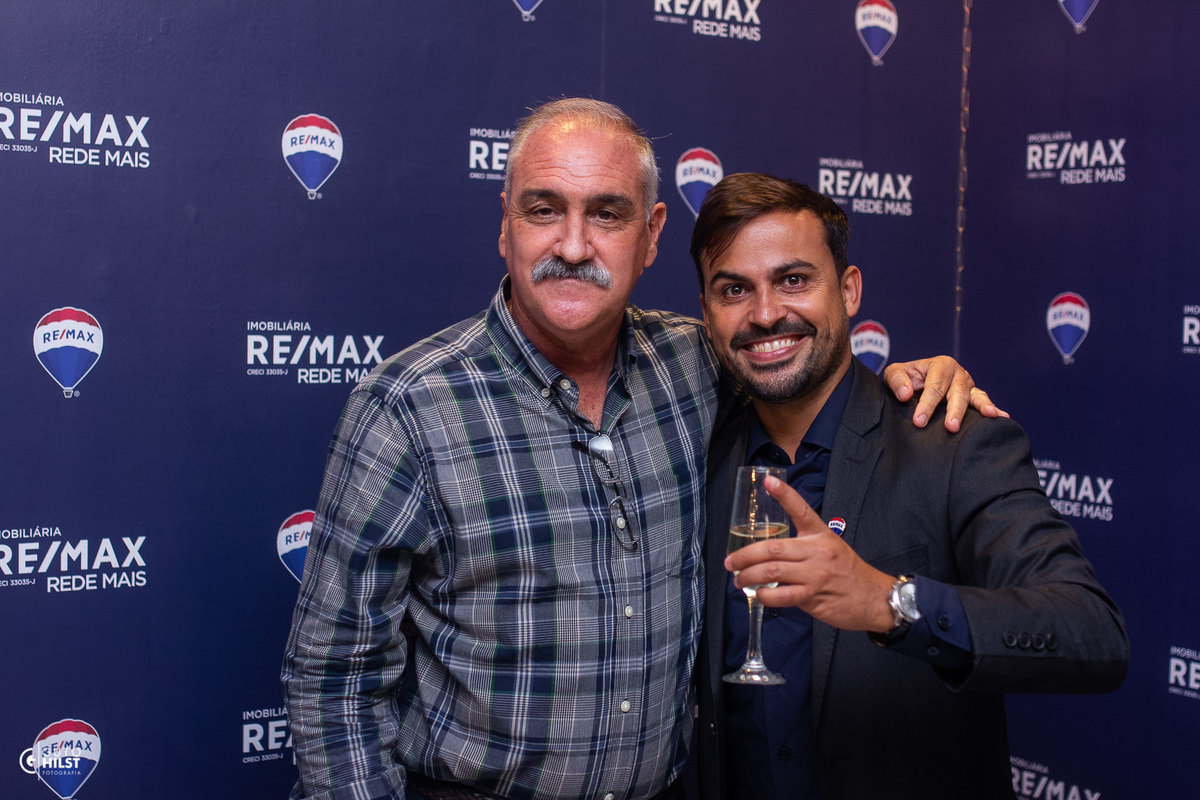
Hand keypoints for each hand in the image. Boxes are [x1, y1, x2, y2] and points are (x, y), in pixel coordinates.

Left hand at [725, 476, 894, 632]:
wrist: (874, 597)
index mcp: (821, 534)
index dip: (785, 495)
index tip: (768, 482)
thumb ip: (804, 546)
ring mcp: (815, 574)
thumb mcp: (831, 547)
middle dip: (744, 555)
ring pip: (772, 571)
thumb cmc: (849, 572)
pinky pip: (781, 595)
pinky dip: (764, 595)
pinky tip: (759, 595)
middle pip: (772, 548)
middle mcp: (817, 551)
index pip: (802, 510)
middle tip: (730, 562)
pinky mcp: (813, 596)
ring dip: (748, 576)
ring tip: (738, 580)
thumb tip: (771, 554)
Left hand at [883, 356, 1008, 432]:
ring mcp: (968, 385)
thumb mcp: (894, 373)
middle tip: (950, 427)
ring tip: (990, 415)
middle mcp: (958, 374)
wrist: (913, 382)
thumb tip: (905, 395)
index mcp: (940, 365)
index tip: (919, 421)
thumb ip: (897, 380)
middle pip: (958, 392)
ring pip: (975, 396)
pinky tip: (1003, 417)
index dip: (927, 404)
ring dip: (982, 407)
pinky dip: (993, 408)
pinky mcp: (973, 396)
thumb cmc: (905, 378)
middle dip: (954, 410)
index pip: (934, 386)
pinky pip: (983, 401)